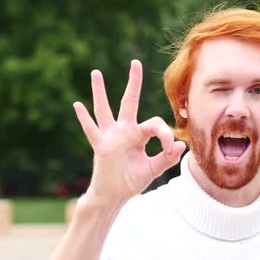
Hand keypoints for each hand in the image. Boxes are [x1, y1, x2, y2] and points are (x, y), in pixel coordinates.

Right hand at [73, 60, 185, 213]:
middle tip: (135, 62)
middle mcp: (124, 131)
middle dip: (133, 83)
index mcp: (138, 135)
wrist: (114, 196)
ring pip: (104, 110)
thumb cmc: (132, 181)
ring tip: (96, 72)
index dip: (165, 134)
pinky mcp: (101, 147)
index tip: (170, 148)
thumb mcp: (152, 169)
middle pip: (129, 101)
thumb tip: (181, 145)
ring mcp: (110, 137)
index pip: (154, 124)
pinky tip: (77, 105)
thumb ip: (166, 158)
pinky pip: (91, 130)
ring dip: (100, 91)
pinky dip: (84, 119)